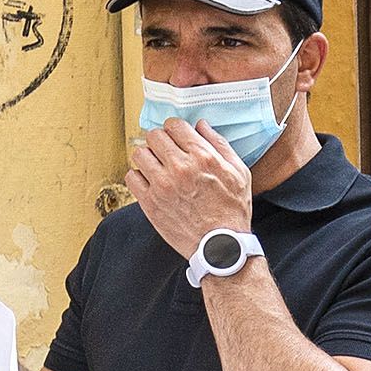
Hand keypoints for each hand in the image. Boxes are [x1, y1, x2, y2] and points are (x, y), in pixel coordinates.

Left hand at [128, 118, 256, 259]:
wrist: (221, 245)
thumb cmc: (232, 211)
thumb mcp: (239, 173)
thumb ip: (220, 145)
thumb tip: (201, 126)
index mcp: (203, 157)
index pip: (175, 125)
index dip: (176, 129)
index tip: (177, 137)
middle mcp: (180, 168)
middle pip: (154, 136)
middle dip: (161, 141)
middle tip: (167, 152)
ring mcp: (162, 185)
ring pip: (140, 154)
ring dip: (148, 157)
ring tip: (158, 167)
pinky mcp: (149, 202)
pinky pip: (131, 176)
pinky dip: (139, 176)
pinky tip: (151, 182)